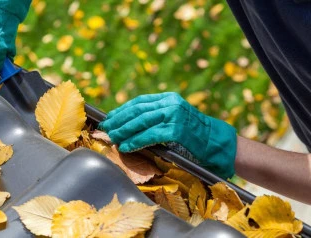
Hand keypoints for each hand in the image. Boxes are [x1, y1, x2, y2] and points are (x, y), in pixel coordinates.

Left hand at [100, 92, 236, 178]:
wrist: (217, 142)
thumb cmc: (194, 134)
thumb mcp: (175, 118)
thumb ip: (156, 117)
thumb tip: (129, 124)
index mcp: (169, 98)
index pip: (139, 102)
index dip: (122, 110)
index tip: (110, 118)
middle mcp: (171, 103)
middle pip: (137, 110)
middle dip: (119, 120)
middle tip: (106, 128)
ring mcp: (174, 115)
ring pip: (142, 121)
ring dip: (124, 131)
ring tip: (113, 137)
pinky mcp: (177, 130)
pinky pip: (150, 135)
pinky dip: (136, 141)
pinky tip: (127, 146)